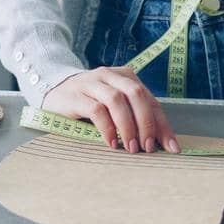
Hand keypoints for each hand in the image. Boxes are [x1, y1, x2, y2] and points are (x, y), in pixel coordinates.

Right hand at [41, 66, 179, 153]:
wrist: (53, 91)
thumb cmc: (89, 103)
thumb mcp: (115, 108)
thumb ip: (135, 118)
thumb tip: (160, 143)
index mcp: (125, 76)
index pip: (150, 100)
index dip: (162, 124)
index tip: (171, 148)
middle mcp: (110, 75)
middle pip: (136, 94)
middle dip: (146, 123)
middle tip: (147, 147)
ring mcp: (91, 83)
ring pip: (117, 100)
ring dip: (128, 126)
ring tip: (130, 148)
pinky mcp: (75, 95)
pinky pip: (96, 109)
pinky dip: (107, 127)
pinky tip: (111, 142)